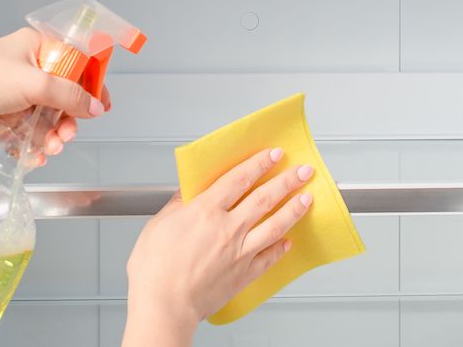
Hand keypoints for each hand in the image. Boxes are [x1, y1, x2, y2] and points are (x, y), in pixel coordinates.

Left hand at [0, 28, 109, 162]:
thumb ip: (70, 96)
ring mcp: (15, 93)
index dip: (91, 85)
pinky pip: (28, 131)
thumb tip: (95, 107)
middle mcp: (27, 68)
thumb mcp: (37, 82)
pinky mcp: (3, 115)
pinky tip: (36, 156)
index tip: (101, 104)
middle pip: (62, 96)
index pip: (76, 64)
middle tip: (69, 133)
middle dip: (68, 119)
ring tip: (52, 148)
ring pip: (46, 117)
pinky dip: (33, 144)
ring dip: (52, 135)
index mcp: (37, 48)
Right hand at [122, 147, 313, 346]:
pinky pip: (270, 257)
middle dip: (287, 181)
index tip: (273, 155)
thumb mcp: (158, 225)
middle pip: (265, 198)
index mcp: (206, 211)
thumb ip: (178, 204)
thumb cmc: (155, 270)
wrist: (164, 306)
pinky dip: (281, 248)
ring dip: (295, 209)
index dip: (259, 164)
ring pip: (275, 224)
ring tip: (307, 198)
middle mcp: (228, 229)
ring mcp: (241, 251)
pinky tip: (288, 241)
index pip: (240, 179)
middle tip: (303, 171)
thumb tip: (188, 190)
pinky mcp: (245, 273)